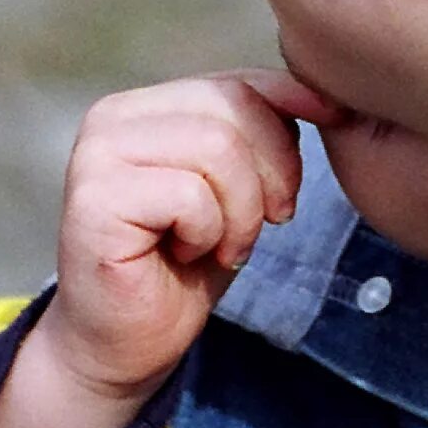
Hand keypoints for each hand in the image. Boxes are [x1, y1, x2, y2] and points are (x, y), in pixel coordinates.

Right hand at [0, 67, 346, 427]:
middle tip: (265, 223)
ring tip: (221, 244)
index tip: (333, 128)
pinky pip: (190, 196)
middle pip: (232, 110)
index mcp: (146, 107)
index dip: (294, 106)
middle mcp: (113, 117)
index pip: (238, 83)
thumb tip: (324, 96)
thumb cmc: (183, 268)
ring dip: (241, 212)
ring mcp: (97, 154)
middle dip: (272, 173)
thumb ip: (259, 135)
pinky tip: (183, 254)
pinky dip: (208, 233)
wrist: (126, 345)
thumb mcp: (237, 189)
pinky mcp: (93, 199)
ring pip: (217, 149)